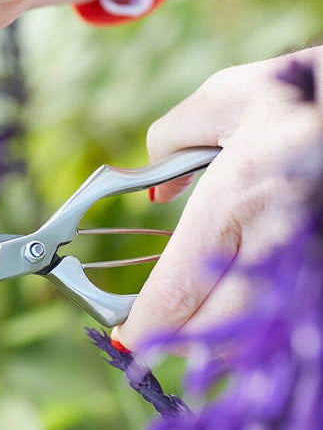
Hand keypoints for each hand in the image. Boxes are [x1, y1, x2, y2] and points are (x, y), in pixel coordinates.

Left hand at [114, 51, 321, 350]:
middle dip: (181, 338)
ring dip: (223, 336)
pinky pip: (288, 316)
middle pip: (217, 327)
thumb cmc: (300, 91)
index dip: (146, 323)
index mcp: (236, 195)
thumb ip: (171, 139)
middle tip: (160, 328)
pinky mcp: (320, 267)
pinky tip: (246, 303)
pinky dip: (262, 323)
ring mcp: (307, 259)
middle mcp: (275, 237)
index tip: (126, 336)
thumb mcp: (227, 98)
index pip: (179, 287)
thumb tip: (156, 195)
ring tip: (201, 316)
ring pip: (258, 334)